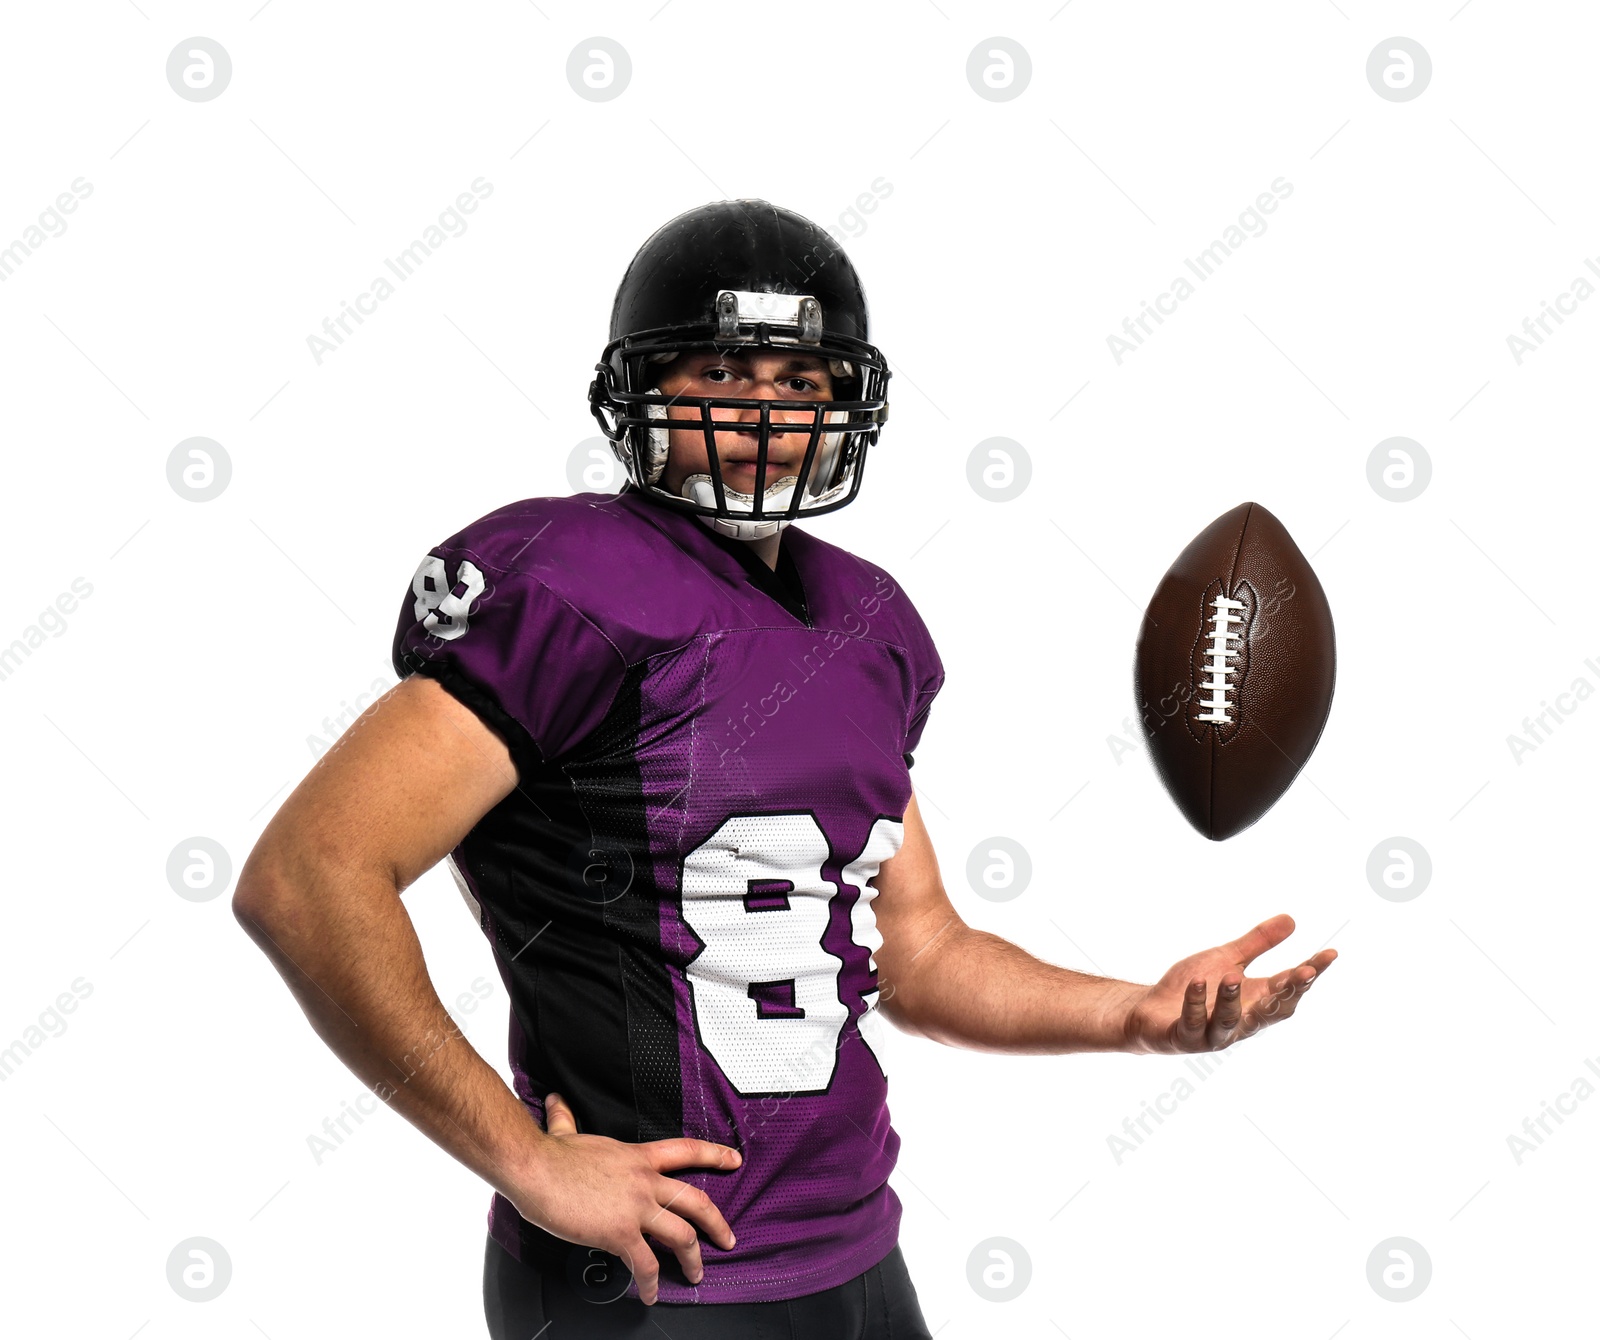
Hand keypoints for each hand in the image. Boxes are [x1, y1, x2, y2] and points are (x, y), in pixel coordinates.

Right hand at [507, 1092, 740, 1304]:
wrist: (536, 1169)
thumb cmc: (551, 1156)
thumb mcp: (566, 1132)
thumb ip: (566, 1119)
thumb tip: (556, 1102)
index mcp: (638, 1157)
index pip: (687, 1151)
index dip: (715, 1154)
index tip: (734, 1160)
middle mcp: (645, 1182)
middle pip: (696, 1201)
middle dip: (717, 1223)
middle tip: (728, 1239)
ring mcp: (636, 1208)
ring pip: (682, 1236)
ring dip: (693, 1260)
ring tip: (695, 1275)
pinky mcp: (620, 1233)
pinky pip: (645, 1265)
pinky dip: (651, 1283)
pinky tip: (650, 1293)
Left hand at [1120, 913, 1334, 1054]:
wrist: (1151, 1011)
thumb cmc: (1195, 987)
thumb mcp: (1227, 958)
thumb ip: (1257, 944)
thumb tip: (1291, 919)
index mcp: (1254, 1000)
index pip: (1288, 987)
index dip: (1311, 973)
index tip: (1330, 953)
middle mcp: (1241, 1021)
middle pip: (1271, 1011)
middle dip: (1288, 993)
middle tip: (1304, 972)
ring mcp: (1213, 1033)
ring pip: (1230, 1021)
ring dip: (1231, 999)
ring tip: (1231, 975)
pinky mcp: (1185, 1037)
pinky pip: (1193, 1022)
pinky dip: (1195, 1003)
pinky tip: (1198, 983)